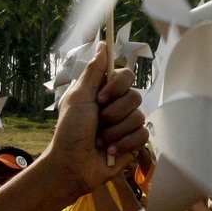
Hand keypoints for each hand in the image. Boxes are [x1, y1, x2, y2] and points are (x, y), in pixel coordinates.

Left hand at [45, 44, 146, 199]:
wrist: (72, 165)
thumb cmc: (69, 131)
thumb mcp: (78, 97)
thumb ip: (93, 71)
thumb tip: (103, 45)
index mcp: (104, 92)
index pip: (126, 75)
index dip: (117, 86)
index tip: (100, 98)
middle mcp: (118, 105)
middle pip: (135, 96)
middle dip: (114, 113)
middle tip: (98, 122)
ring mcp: (127, 124)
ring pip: (139, 117)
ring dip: (115, 131)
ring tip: (100, 140)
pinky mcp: (134, 143)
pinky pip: (142, 135)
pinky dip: (124, 144)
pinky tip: (110, 151)